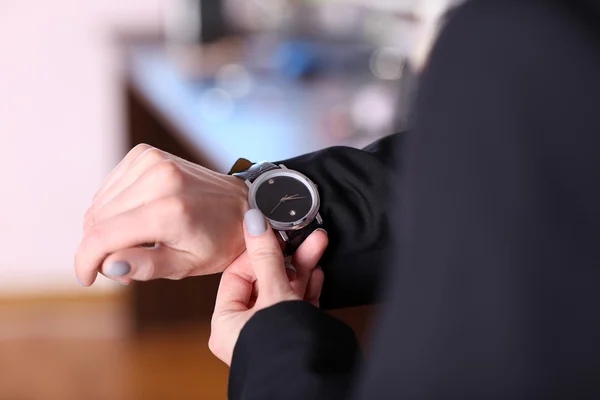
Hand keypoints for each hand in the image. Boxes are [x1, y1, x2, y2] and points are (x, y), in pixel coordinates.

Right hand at [75, 144, 248, 285]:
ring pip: (99, 204)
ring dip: (107, 227)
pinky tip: (139, 217)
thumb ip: (145, 266)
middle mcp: (159, 178)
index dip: (84, 261)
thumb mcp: (187, 265)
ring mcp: (152, 161)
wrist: (242, 204)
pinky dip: (115, 207)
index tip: (86, 278)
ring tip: (138, 241)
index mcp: (169, 210)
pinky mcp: (147, 153)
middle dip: (100, 247)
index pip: (102, 236)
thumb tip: (108, 265)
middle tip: (127, 263)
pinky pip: (110, 187)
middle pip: (96, 220)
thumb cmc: (220, 240)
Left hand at [209, 209, 326, 365]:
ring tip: (316, 245)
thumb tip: (254, 223)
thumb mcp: (274, 293)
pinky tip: (317, 272)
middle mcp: (245, 330)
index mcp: (226, 324)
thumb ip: (266, 257)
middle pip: (264, 280)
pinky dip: (307, 288)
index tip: (272, 233)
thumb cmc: (284, 349)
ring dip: (302, 268)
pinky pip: (296, 305)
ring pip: (284, 290)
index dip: (257, 252)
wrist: (314, 378)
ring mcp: (270, 332)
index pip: (237, 275)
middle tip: (301, 236)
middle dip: (288, 257)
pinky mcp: (292, 335)